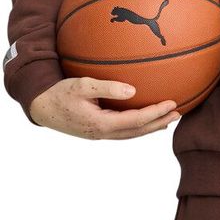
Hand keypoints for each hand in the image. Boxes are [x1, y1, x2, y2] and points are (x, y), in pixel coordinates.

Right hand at [28, 76, 180, 139]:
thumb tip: (132, 90)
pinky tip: (146, 119)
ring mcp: (100, 134)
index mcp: (101, 124)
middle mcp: (103, 133)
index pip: (136, 120)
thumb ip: (107, 88)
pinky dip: (139, 126)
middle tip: (179, 113)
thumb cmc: (60, 94)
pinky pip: (124, 130)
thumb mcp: (81, 86)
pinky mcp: (97, 131)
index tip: (172, 104)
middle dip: (159, 122)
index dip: (155, 113)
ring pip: (132, 133)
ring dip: (151, 126)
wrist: (41, 108)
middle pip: (138, 131)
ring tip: (168, 118)